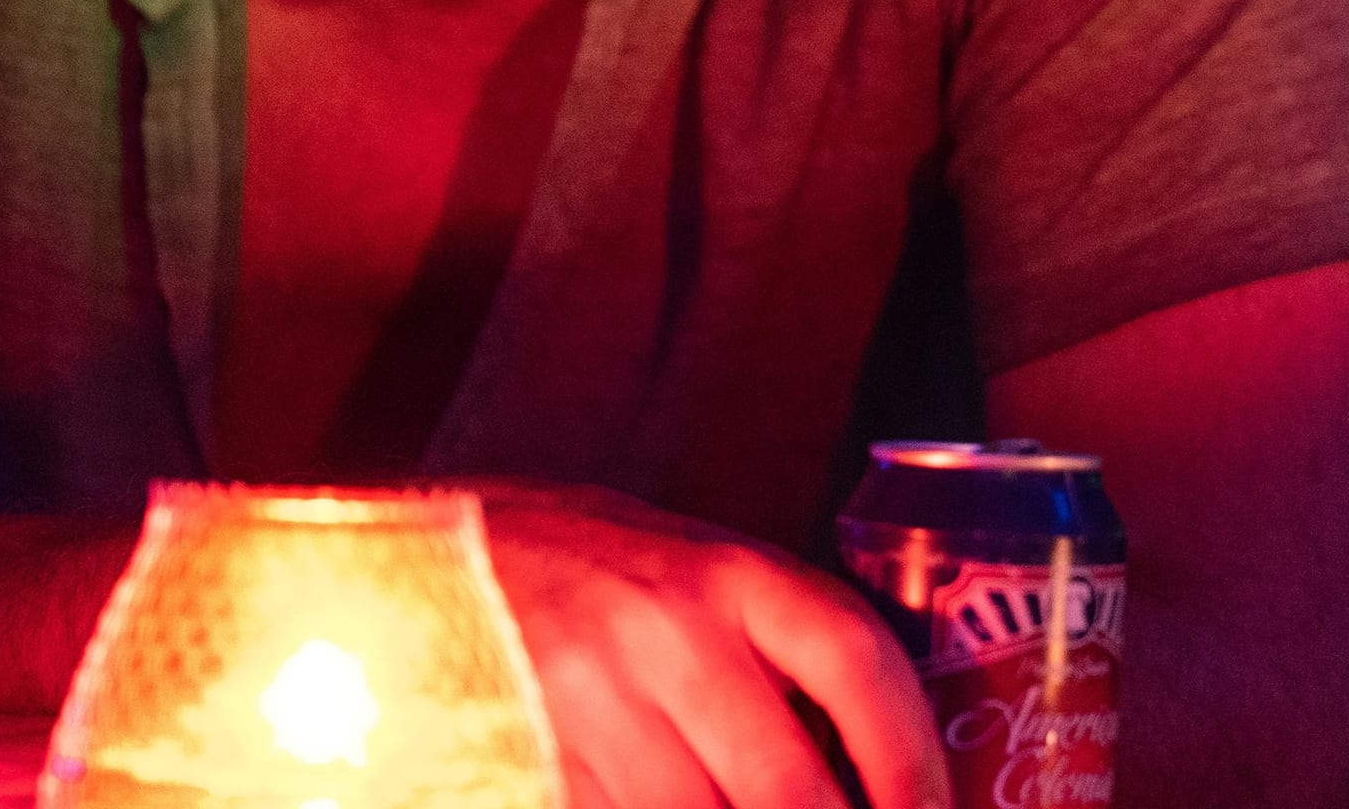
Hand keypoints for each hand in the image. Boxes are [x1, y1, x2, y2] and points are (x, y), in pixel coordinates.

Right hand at [476, 484, 948, 808]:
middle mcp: (667, 636)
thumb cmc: (593, 569)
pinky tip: (687, 803)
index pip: (856, 664)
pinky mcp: (541, 769)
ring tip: (744, 803)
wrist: (435, 564)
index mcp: (726, 573)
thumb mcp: (695, 572)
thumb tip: (884, 762)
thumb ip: (778, 644)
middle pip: (790, 788)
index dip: (913, 760)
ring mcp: (595, 709)